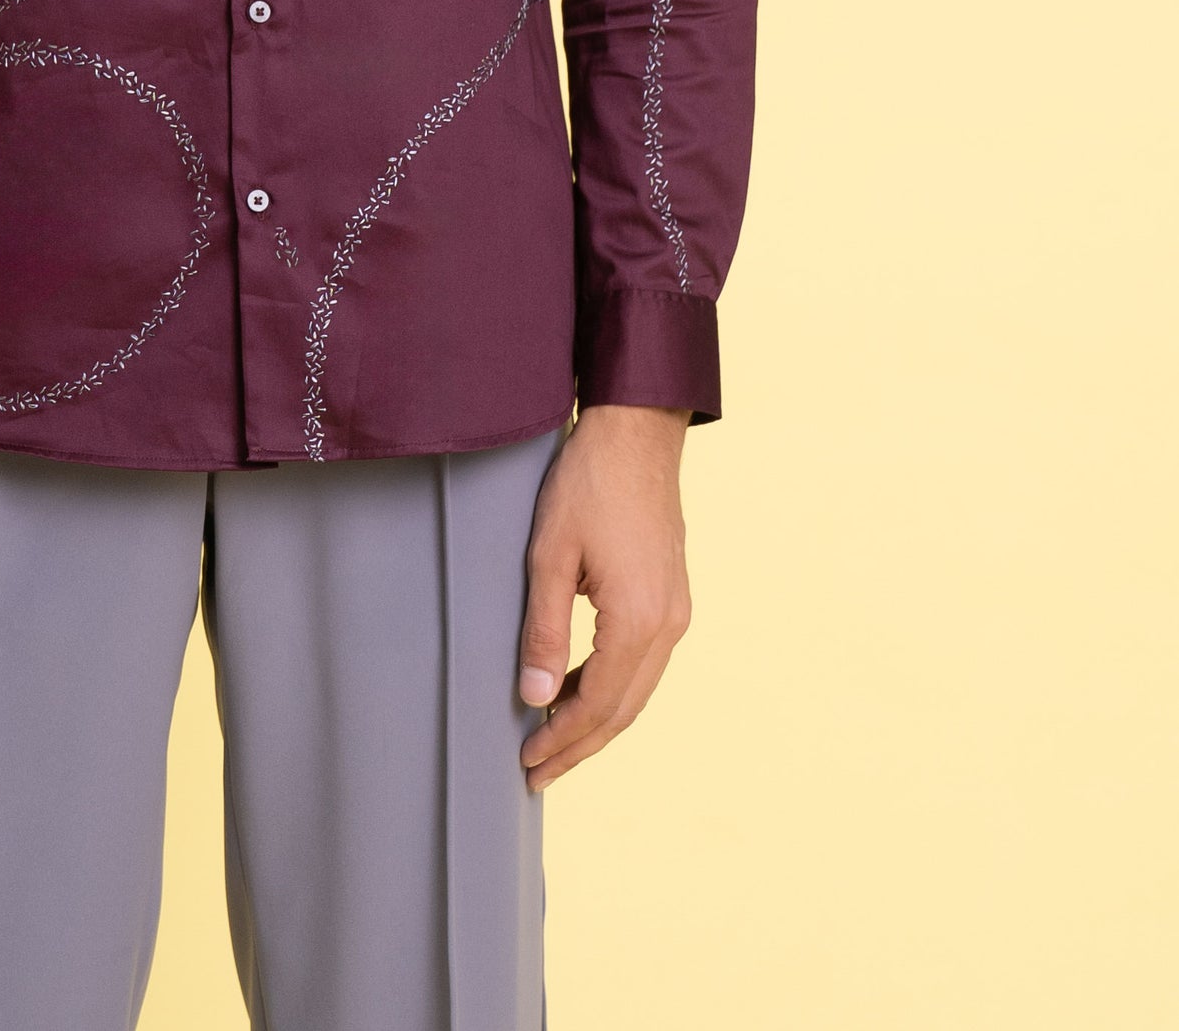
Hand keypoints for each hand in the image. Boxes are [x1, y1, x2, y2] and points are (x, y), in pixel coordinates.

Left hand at [518, 403, 692, 791]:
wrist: (637, 432)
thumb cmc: (588, 484)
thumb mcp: (549, 555)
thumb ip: (544, 631)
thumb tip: (536, 697)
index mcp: (638, 620)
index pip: (597, 704)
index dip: (561, 739)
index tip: (527, 762)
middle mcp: (668, 625)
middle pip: (623, 710)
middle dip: (579, 746)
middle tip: (536, 773)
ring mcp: (677, 611)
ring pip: (637, 690)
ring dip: (597, 722)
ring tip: (554, 743)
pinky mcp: (673, 596)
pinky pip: (644, 663)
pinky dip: (613, 689)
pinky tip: (581, 692)